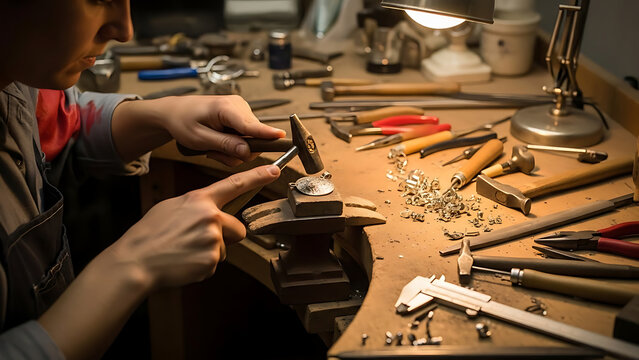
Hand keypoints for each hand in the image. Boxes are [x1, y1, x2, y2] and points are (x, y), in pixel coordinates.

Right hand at [106, 164, 280, 289]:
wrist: (135, 261)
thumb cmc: (149, 235)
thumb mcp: (171, 208)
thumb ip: (197, 205)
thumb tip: (211, 210)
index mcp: (200, 200)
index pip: (234, 184)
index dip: (257, 176)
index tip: (275, 170)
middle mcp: (210, 217)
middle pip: (238, 228)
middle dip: (226, 236)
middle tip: (196, 241)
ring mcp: (213, 239)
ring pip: (225, 247)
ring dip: (211, 252)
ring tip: (185, 251)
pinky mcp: (211, 260)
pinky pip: (214, 263)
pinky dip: (202, 265)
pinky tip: (183, 262)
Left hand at [158, 95, 285, 165]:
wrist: (174, 111)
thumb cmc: (183, 122)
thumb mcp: (199, 139)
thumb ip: (224, 145)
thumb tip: (247, 151)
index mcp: (226, 108)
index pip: (251, 125)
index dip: (267, 133)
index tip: (282, 137)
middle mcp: (238, 106)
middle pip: (253, 137)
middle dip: (237, 151)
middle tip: (214, 152)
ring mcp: (241, 110)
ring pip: (251, 140)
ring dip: (233, 149)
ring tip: (213, 145)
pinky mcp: (241, 116)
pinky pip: (246, 136)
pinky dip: (234, 143)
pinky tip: (219, 141)